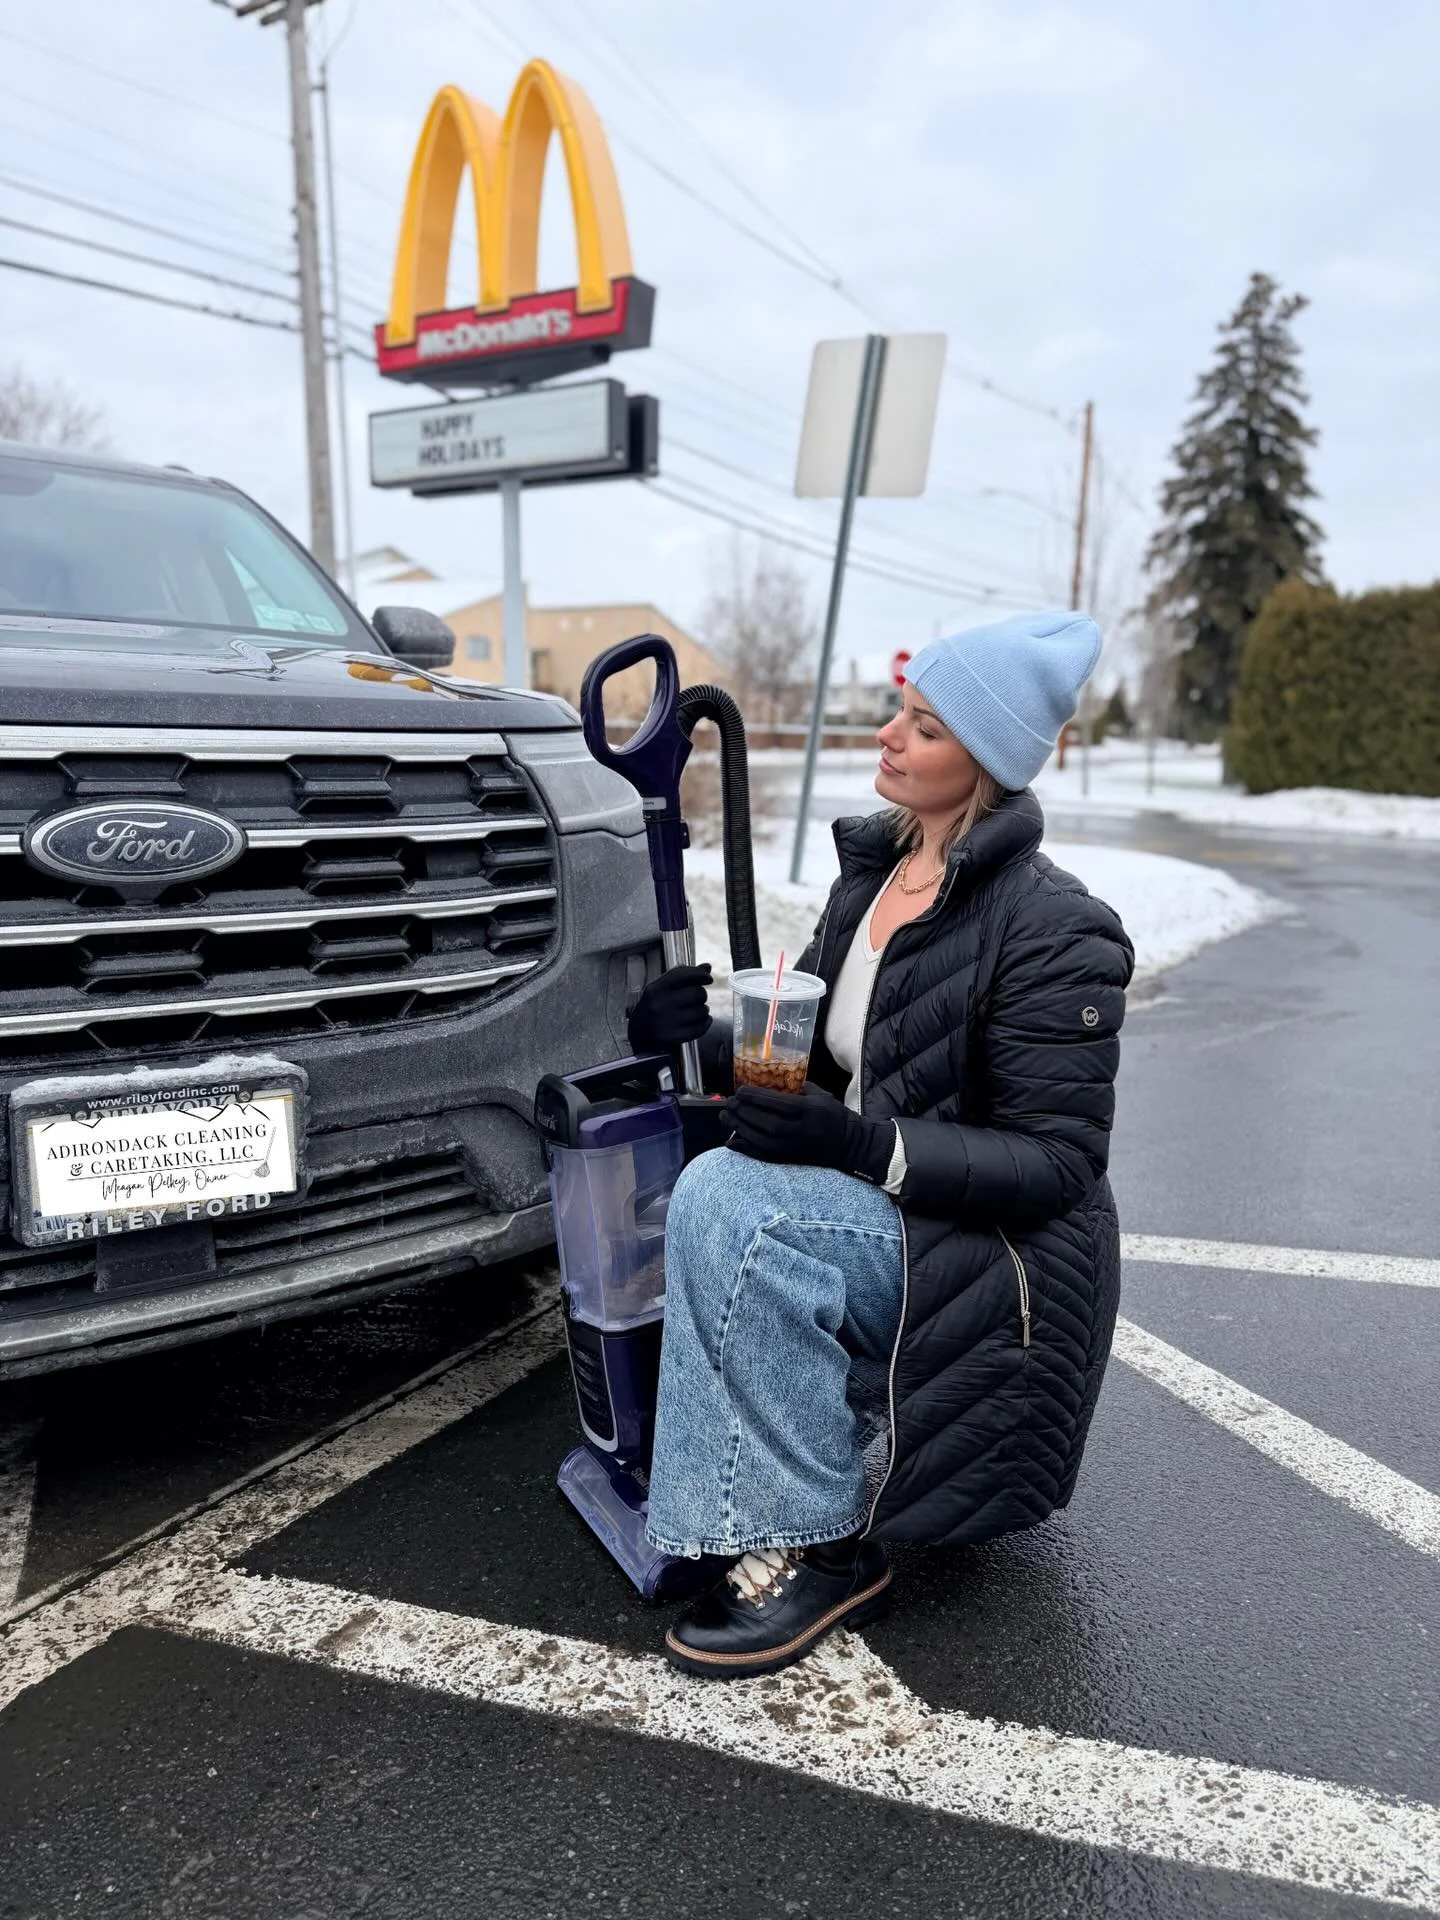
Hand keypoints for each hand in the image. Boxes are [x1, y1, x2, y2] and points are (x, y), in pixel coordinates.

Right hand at [627, 963, 712, 1054]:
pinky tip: (702, 1021)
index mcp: (655, 989)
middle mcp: (659, 1004)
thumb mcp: (662, 988)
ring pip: (700, 1011)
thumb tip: (707, 967)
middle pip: (695, 993)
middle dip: (702, 995)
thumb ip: (684, 976)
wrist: (638, 1033)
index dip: (700, 974)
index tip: (708, 979)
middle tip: (699, 998)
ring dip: (704, 1010)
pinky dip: (705, 1023)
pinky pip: (700, 1028)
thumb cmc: (654, 1006)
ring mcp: (666, 1022)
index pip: (682, 975)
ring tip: (698, 1011)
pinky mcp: (673, 1037)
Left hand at [724, 1082, 894, 1183]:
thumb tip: (772, 1080)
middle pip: (766, 1122)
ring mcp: (794, 1148)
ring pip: (762, 1140)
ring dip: (740, 1128)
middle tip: (729, 1102)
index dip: (756, 1097)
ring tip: (726, 1116)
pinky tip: (731, 1141)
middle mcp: (801, 1131)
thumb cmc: (834, 1115)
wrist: (848, 1145)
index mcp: (810, 1111)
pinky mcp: (790, 1159)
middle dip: (744, 1112)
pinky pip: (764, 1156)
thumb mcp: (822, 1095)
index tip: (740, 1090)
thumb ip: (798, 1088)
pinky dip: (746, 1149)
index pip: (778, 1104)